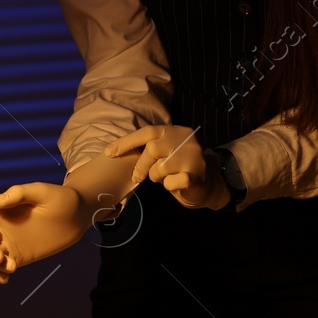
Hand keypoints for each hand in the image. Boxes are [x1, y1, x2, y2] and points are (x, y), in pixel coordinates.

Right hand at [0, 182, 90, 283]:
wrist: (78, 215)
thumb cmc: (59, 198)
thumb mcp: (41, 191)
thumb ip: (18, 194)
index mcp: (1, 210)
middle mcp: (1, 228)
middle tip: (1, 258)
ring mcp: (9, 244)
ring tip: (11, 267)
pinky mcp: (19, 257)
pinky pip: (2, 268)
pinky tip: (5, 279)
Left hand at [107, 125, 228, 209]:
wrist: (208, 185)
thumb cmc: (179, 168)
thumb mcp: (166, 151)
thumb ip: (151, 147)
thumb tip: (118, 150)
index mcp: (177, 131)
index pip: (148, 132)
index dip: (127, 142)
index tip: (109, 153)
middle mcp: (187, 140)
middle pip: (153, 148)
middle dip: (141, 165)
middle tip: (137, 177)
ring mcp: (193, 157)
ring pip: (160, 167)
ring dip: (157, 177)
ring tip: (165, 178)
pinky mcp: (196, 176)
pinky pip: (170, 182)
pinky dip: (169, 186)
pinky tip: (176, 185)